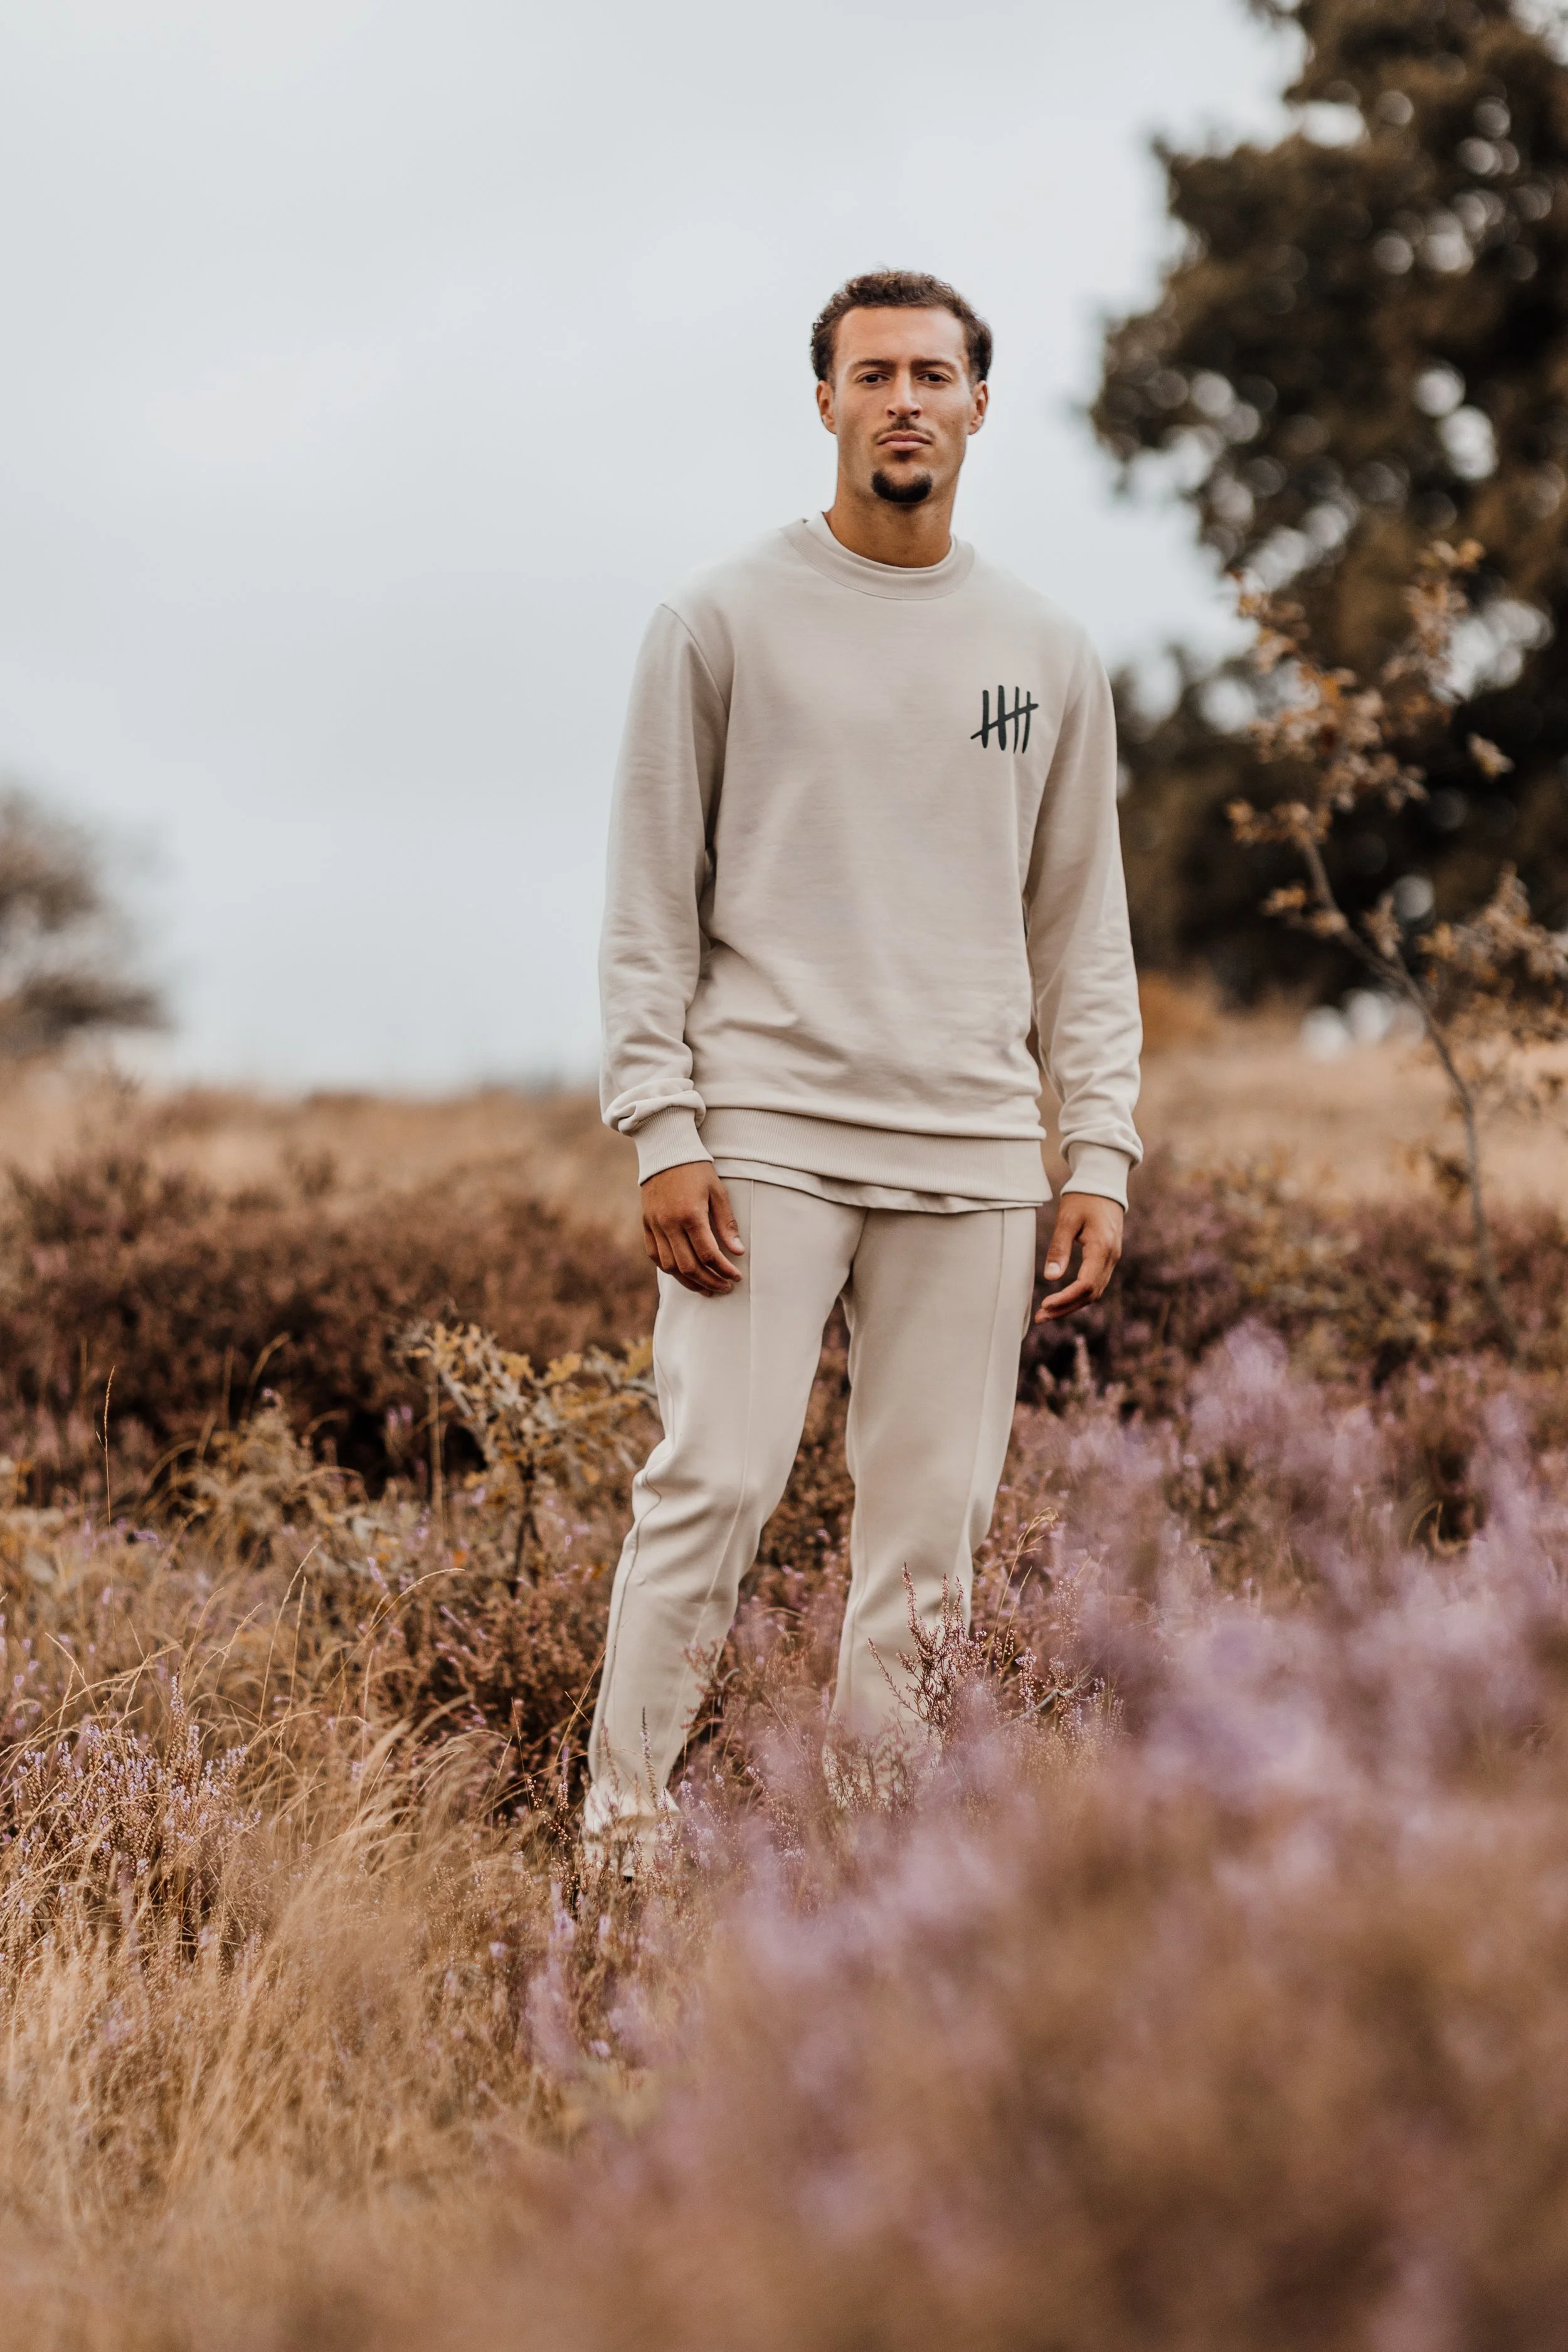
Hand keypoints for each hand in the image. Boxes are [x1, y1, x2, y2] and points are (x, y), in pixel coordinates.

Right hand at [640, 1162, 744, 1296]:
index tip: (736, 1277)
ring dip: (689, 1281)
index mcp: (691, 1214)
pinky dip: (669, 1269)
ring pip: (670, 1266)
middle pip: (689, 1266)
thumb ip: (727, 1224)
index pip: (708, 1254)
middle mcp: (670, 1224)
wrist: (666, 1152)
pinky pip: (655, 1255)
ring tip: (706, 1287)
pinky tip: (683, 1274)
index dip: (724, 1270)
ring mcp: (655, 1225)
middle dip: (709, 1281)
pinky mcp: (646, 1224)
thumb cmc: (697, 1170)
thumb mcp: (718, 1192)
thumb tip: (737, 1251)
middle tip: (724, 1287)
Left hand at [1033, 1193, 1123, 1323]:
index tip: (1044, 1305)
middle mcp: (1111, 1257)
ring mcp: (1112, 1259)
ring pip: (1094, 1292)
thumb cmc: (1083, 1199)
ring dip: (1071, 1305)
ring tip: (1047, 1313)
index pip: (1085, 1285)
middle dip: (1065, 1309)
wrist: (1103, 1184)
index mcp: (1102, 1248)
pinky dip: (1078, 1295)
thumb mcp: (1066, 1220)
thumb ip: (1059, 1248)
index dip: (1065, 1299)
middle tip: (1040, 1318)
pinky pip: (1095, 1283)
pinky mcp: (1108, 1258)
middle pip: (1090, 1294)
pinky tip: (1062, 1300)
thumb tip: (1051, 1278)